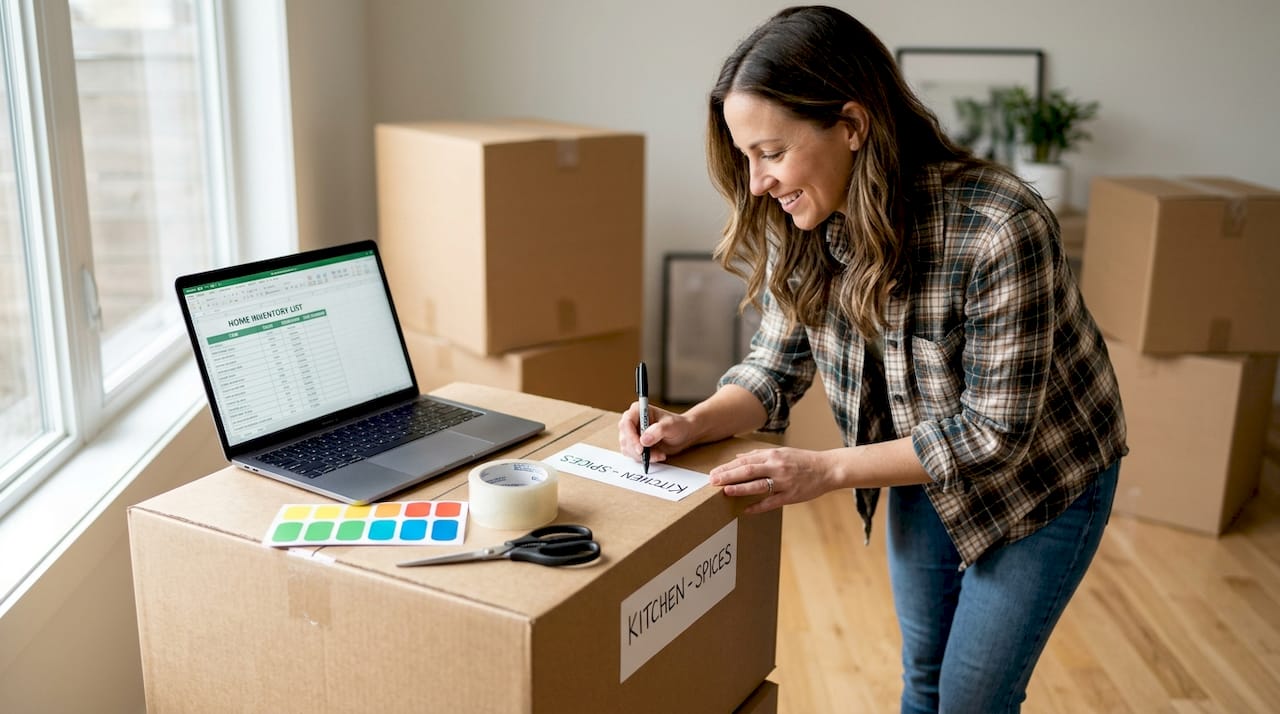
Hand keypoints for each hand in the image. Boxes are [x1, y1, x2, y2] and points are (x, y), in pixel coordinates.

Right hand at [617, 401, 696, 466]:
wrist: (683, 435)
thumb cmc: (677, 425)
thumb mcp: (670, 425)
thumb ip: (658, 431)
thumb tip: (644, 440)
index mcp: (638, 410)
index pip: (626, 423)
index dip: (631, 436)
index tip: (641, 448)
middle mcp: (632, 421)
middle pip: (625, 437)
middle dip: (638, 449)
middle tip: (653, 455)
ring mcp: (632, 433)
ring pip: (628, 448)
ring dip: (643, 456)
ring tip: (659, 455)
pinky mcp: (634, 444)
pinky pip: (633, 455)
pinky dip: (644, 458)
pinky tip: (657, 455)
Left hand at [708, 447, 834, 513]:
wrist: (827, 469)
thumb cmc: (802, 460)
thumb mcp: (781, 452)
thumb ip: (758, 455)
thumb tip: (738, 457)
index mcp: (773, 455)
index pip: (745, 460)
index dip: (728, 467)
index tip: (713, 472)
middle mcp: (777, 466)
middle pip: (748, 470)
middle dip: (729, 476)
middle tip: (713, 481)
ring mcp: (784, 481)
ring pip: (759, 485)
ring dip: (740, 488)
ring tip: (725, 491)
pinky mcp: (791, 495)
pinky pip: (772, 502)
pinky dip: (758, 506)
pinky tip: (746, 510)